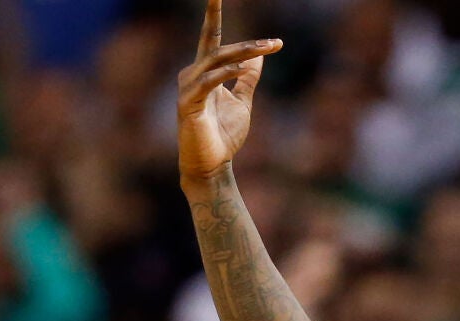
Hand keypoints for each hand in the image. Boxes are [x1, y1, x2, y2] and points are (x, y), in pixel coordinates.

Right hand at [176, 0, 282, 182]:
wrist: (212, 165)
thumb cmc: (224, 135)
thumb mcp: (242, 101)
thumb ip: (247, 78)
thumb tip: (258, 56)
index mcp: (204, 72)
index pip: (210, 38)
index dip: (214, 16)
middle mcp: (192, 75)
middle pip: (218, 48)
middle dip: (246, 44)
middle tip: (273, 43)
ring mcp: (188, 89)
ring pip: (214, 61)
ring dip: (241, 54)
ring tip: (265, 49)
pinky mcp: (187, 104)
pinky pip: (207, 82)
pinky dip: (226, 73)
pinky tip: (243, 68)